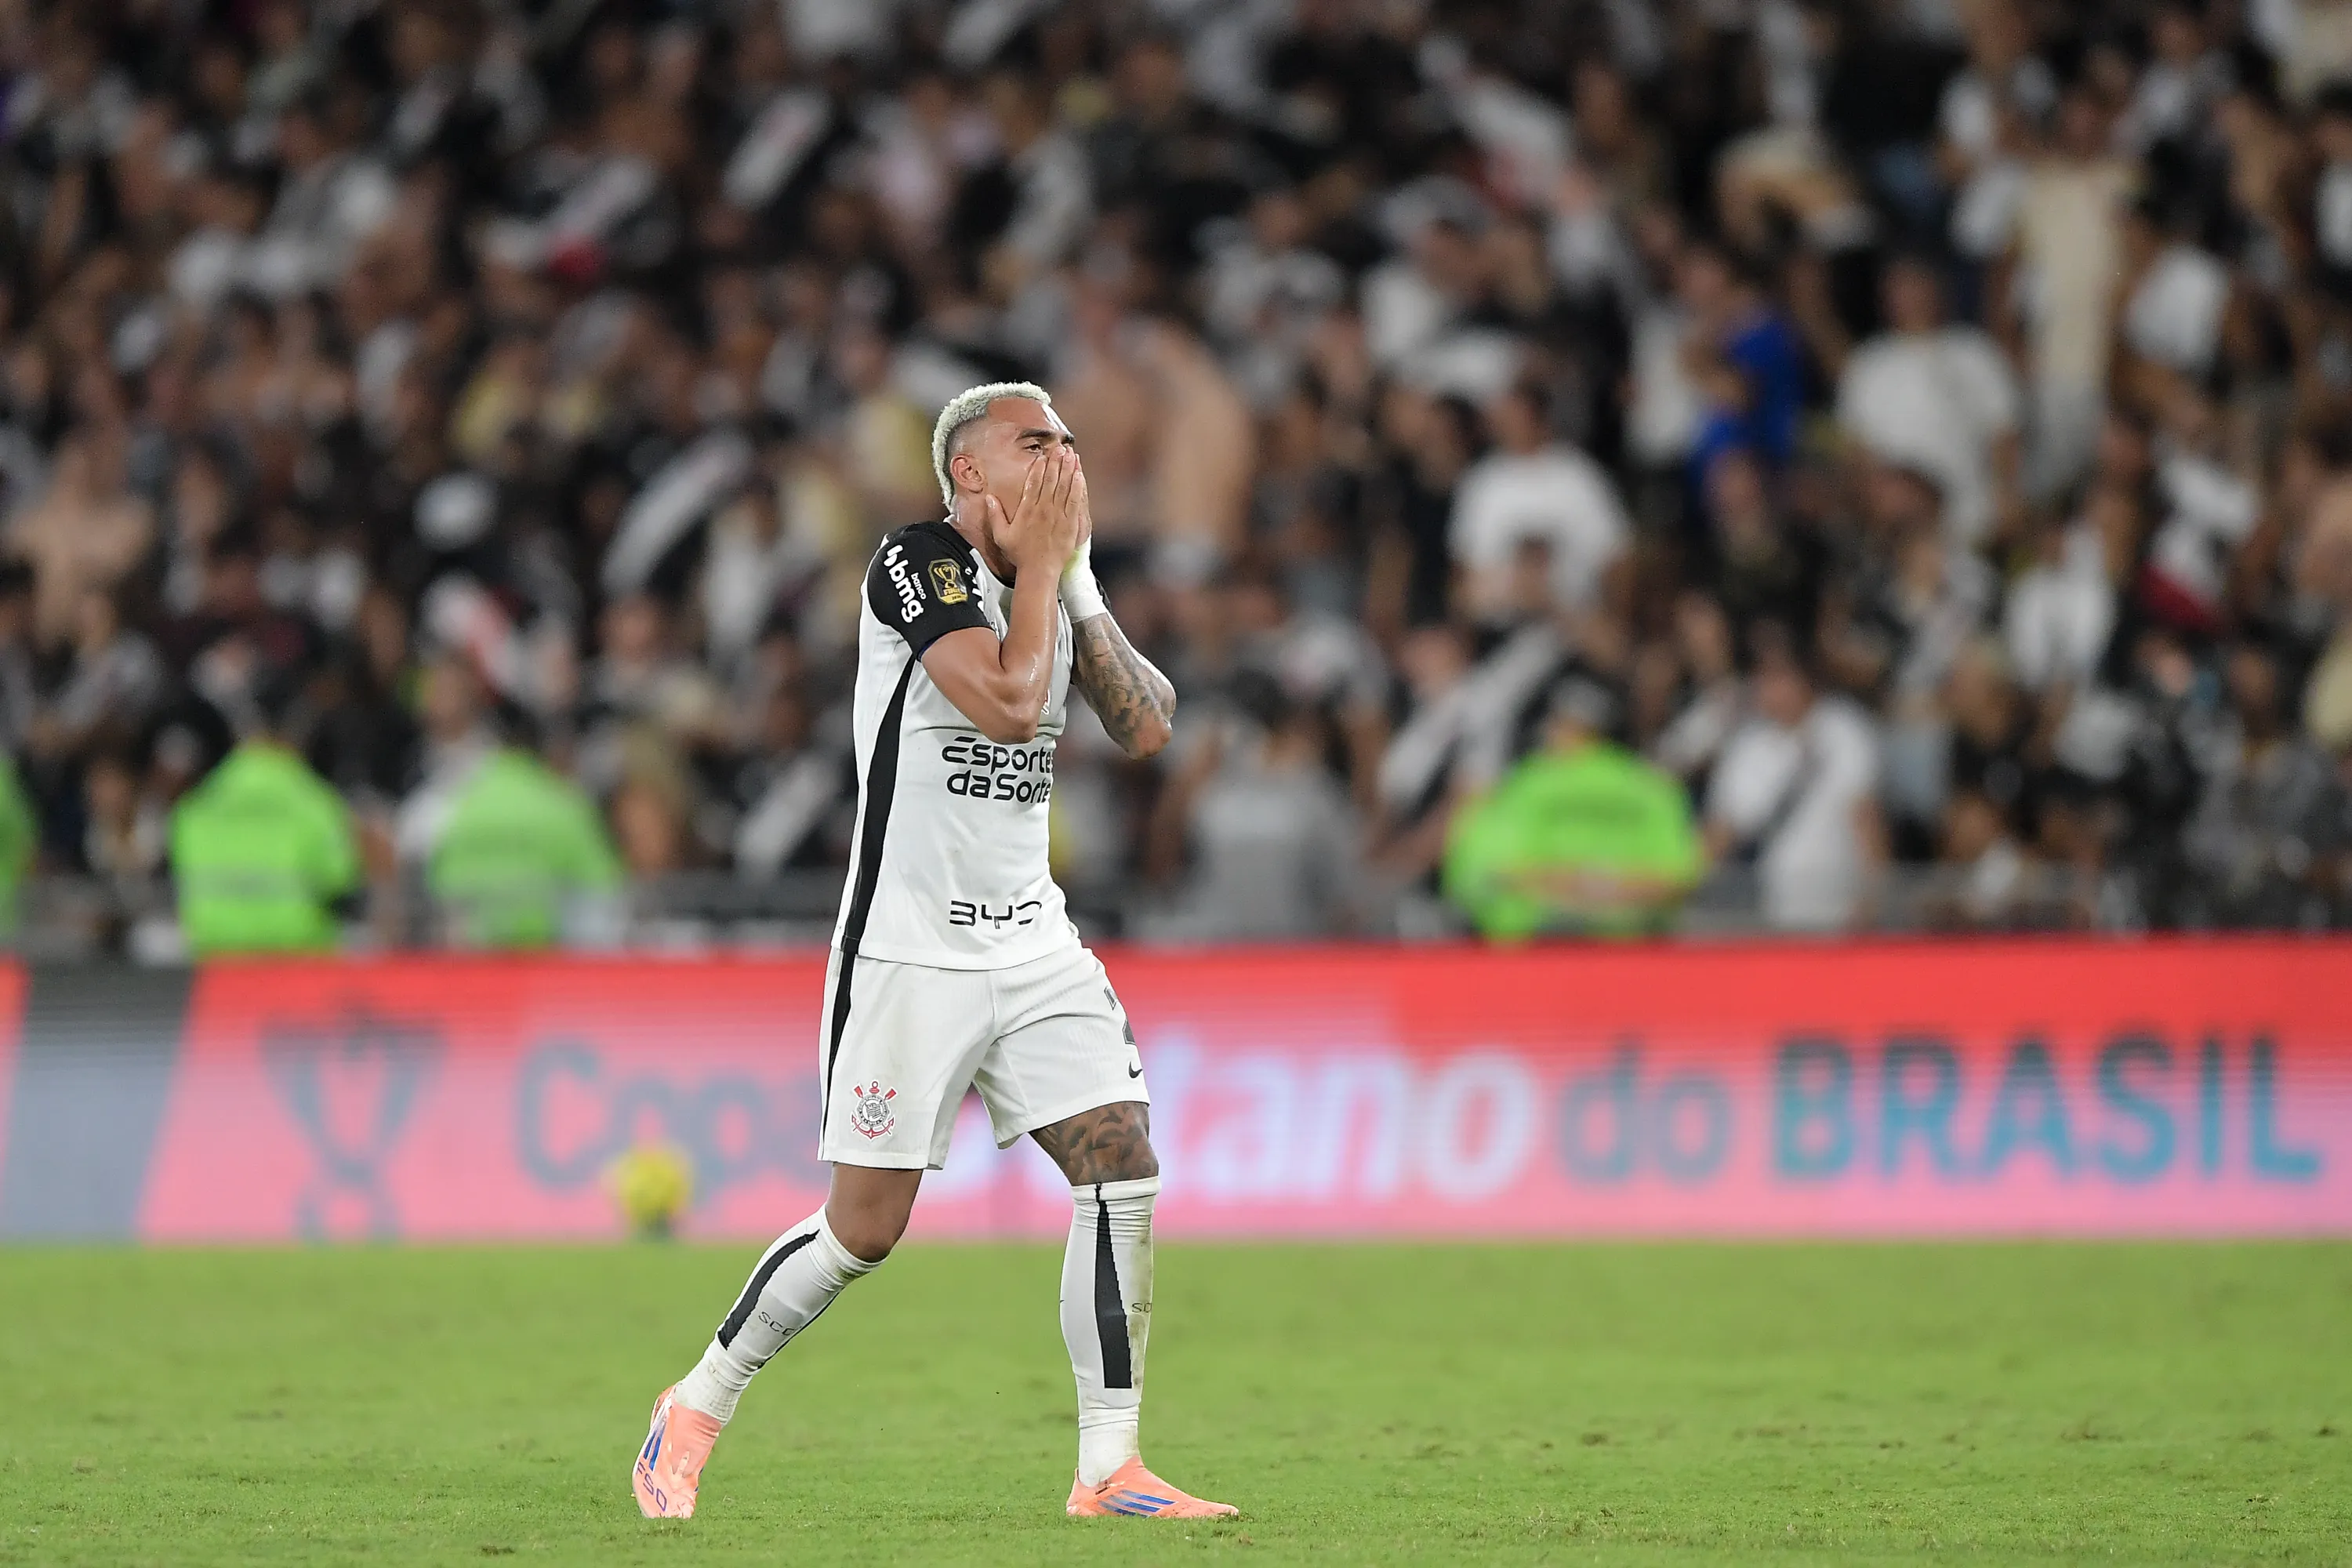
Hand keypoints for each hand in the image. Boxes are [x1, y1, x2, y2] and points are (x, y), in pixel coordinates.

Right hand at [989, 447, 1083, 575]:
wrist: (1039, 571)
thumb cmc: (1020, 555)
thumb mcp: (1001, 536)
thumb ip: (995, 515)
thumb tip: (989, 498)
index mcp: (1027, 510)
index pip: (1034, 483)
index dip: (1040, 467)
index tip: (1043, 456)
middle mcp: (1044, 510)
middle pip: (1051, 480)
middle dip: (1057, 462)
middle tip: (1061, 448)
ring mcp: (1058, 516)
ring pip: (1065, 487)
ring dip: (1069, 469)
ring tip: (1072, 455)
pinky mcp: (1070, 524)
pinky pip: (1076, 501)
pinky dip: (1078, 487)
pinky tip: (1080, 476)